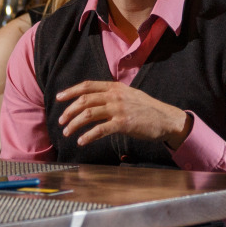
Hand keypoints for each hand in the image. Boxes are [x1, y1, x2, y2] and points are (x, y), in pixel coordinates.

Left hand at [56, 80, 192, 147]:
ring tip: (67, 132)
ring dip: (74, 124)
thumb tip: (96, 98)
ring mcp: (119, 109)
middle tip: (61, 121)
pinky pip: (100, 129)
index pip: (88, 86)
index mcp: (115, 87)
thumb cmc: (148, 109)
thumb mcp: (130, 95)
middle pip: (84, 100)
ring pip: (89, 114)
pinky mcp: (123, 123)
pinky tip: (81, 141)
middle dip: (69, 111)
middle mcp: (115, 96)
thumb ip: (114, 94)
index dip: (71, 91)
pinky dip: (88, 136)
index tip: (59, 98)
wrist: (166, 119)